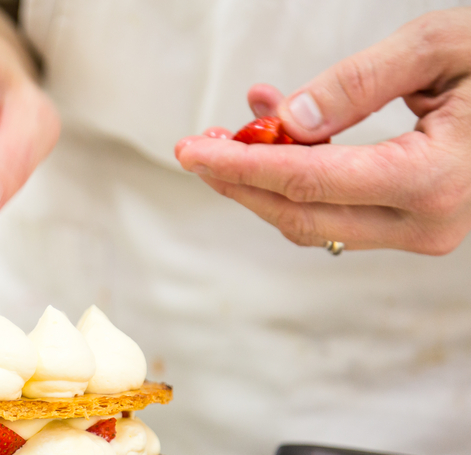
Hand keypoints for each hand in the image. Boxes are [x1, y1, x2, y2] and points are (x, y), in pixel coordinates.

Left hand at [174, 8, 470, 254]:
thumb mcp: (438, 48)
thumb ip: (358, 84)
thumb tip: (287, 118)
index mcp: (434, 179)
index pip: (309, 181)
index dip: (241, 166)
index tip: (190, 151)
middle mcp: (426, 222)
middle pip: (300, 214)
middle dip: (239, 181)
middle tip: (198, 144)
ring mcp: (422, 232)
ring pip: (314, 220)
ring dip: (265, 178)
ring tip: (233, 127)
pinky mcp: (415, 225)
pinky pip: (339, 209)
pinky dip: (300, 175)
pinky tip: (281, 130)